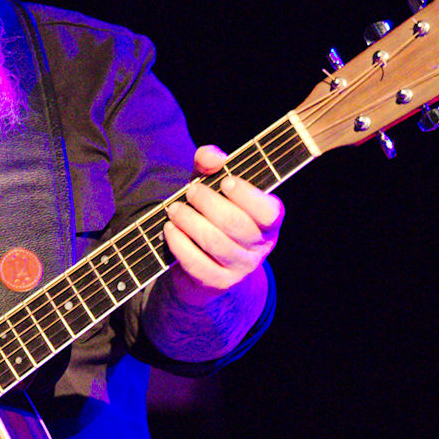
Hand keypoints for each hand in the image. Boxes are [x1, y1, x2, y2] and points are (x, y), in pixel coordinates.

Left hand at [162, 145, 284, 304]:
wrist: (204, 266)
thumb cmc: (212, 216)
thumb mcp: (213, 188)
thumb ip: (211, 167)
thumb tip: (210, 156)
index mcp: (269, 221)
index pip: (268, 211)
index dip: (247, 195)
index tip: (225, 181)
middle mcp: (260, 246)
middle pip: (235, 223)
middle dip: (208, 203)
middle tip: (191, 191)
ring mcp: (240, 268)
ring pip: (214, 242)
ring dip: (189, 221)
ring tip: (174, 209)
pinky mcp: (218, 283)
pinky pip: (197, 263)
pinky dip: (179, 244)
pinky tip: (169, 229)